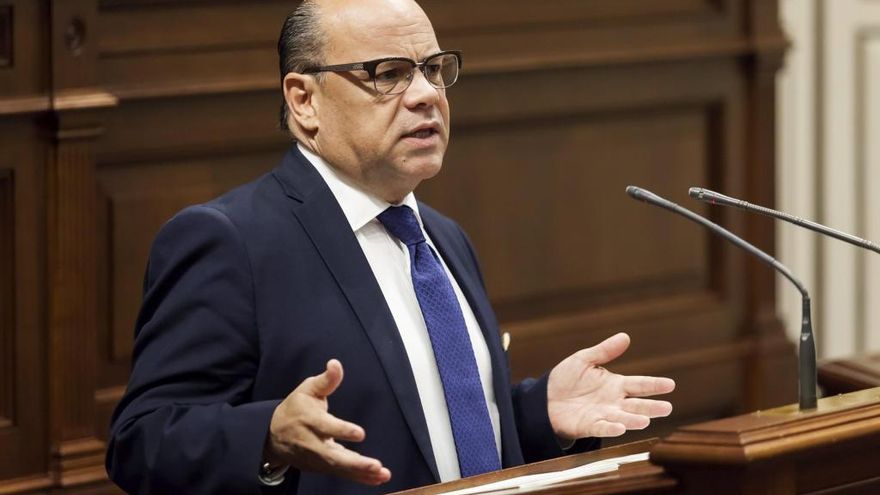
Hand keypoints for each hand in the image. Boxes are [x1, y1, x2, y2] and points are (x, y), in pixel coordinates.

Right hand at [264, 359, 391, 484]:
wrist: (272, 436)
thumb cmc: (295, 409)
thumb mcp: (307, 390)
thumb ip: (326, 380)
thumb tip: (336, 363)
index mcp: (310, 420)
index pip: (327, 427)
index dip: (342, 430)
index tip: (360, 434)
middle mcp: (313, 442)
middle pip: (333, 456)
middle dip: (356, 463)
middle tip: (376, 465)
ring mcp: (316, 458)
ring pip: (339, 468)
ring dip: (361, 473)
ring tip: (382, 473)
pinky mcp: (321, 467)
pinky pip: (341, 473)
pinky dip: (359, 477)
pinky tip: (378, 478)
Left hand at [547, 333, 674, 439]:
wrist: (545, 398)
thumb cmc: (567, 379)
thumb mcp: (584, 360)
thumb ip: (605, 351)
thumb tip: (625, 336)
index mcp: (616, 385)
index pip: (639, 384)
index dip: (654, 385)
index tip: (670, 385)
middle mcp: (614, 402)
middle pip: (636, 405)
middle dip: (651, 407)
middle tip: (667, 408)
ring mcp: (603, 415)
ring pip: (623, 418)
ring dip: (633, 420)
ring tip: (646, 420)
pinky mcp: (589, 426)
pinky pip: (602, 427)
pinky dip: (611, 428)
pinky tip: (619, 427)